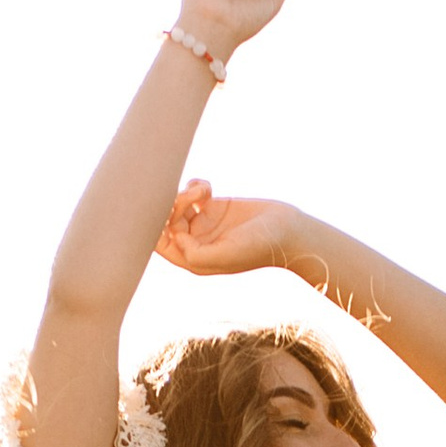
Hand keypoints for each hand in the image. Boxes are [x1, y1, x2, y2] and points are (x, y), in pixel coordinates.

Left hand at [155, 181, 305, 277]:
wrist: (288, 230)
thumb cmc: (260, 247)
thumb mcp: (227, 255)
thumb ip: (196, 254)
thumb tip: (175, 238)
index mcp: (193, 260)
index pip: (160, 244)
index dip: (157, 226)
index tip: (170, 211)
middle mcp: (195, 242)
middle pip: (166, 221)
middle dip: (174, 205)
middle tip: (192, 197)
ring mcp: (204, 223)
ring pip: (177, 203)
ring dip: (186, 193)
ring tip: (206, 192)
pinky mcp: (214, 206)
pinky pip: (191, 192)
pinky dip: (195, 186)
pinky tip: (209, 188)